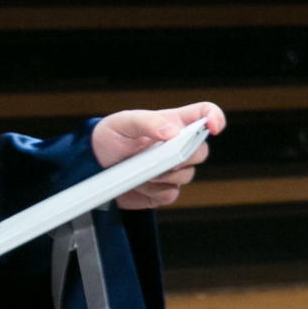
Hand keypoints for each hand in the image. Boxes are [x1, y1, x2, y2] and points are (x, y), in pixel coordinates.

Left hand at [95, 102, 225, 209]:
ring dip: (163, 176)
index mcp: (174, 123)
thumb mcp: (122, 122)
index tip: (213, 128)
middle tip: (161, 156)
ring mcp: (173, 169)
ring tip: (141, 170)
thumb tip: (172, 133)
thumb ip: (147, 121)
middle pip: (201, 151)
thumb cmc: (108, 138)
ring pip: (187, 176)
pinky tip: (139, 183)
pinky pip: (171, 194)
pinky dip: (154, 191)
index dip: (216, 118)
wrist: (92, 167)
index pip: (205, 114)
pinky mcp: (165, 189)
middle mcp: (178, 146)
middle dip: (183, 156)